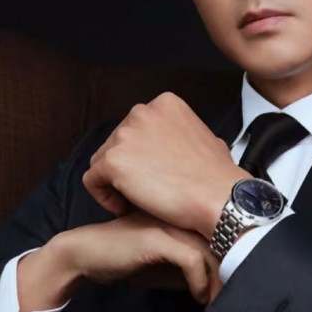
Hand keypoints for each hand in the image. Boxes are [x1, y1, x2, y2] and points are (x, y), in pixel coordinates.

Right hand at [19, 211, 222, 311]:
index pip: (223, 234)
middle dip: (231, 275)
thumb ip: (193, 266)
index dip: (233, 263)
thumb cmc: (126, 258)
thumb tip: (221, 283)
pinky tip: (197, 296)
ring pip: (213, 250)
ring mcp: (170, 223)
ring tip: (215, 305)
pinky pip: (192, 259)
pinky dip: (200, 282)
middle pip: (223, 241)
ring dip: (218, 283)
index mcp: (186, 215)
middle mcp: (182, 214)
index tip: (233, 292)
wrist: (86, 255)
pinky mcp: (158, 237)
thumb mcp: (168, 264)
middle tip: (228, 304)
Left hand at [82, 92, 250, 237]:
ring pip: (102, 161)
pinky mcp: (113, 161)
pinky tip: (125, 207)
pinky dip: (105, 197)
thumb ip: (182, 134)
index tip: (152, 172)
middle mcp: (142, 112)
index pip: (135, 128)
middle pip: (116, 143)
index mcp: (164, 104)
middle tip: (145, 189)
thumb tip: (179, 145)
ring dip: (115, 182)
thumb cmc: (216, 175)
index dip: (141, 155)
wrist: (218, 197)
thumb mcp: (206, 136)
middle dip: (127, 168)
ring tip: (137, 200)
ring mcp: (125, 135)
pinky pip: (93, 181)